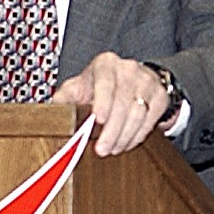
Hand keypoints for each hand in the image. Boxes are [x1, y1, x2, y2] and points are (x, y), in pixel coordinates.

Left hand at [53, 51, 177, 155]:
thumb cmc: (100, 86)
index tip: (98, 120)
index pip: (105, 81)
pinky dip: (138, 135)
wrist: (133, 80)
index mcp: (105, 64)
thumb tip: (53, 109)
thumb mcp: (79, 86)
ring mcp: (147, 82)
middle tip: (103, 149)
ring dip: (124, 136)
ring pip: (138, 113)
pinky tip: (127, 143)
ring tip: (113, 149)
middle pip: (122, 102)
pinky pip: (150, 120)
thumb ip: (64, 97)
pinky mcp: (160, 96)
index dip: (102, 101)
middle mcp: (128, 69)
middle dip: (112, 130)